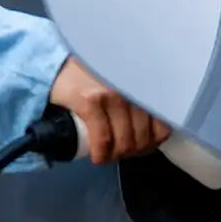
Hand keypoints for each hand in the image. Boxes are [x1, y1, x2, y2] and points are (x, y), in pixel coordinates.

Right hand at [48, 56, 170, 165]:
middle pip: (142, 138)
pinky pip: (102, 139)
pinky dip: (101, 154)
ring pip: (124, 142)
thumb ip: (140, 98)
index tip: (139, 147)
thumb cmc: (93, 74)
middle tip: (118, 152)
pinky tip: (97, 156)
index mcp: (144, 87)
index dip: (151, 144)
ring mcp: (112, 95)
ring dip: (115, 156)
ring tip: (107, 154)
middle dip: (130, 152)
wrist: (59, 65)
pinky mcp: (90, 101)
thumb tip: (153, 128)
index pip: (161, 127)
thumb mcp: (124, 84)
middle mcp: (132, 89)